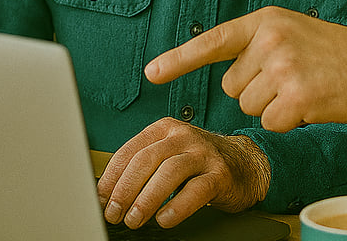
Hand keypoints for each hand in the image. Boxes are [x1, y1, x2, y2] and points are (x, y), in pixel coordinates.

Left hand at [97, 118, 270, 228]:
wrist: (245, 163)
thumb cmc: (199, 162)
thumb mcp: (170, 153)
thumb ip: (144, 165)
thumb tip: (107, 194)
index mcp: (166, 128)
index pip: (131, 149)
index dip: (112, 177)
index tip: (101, 199)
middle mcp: (185, 136)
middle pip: (147, 159)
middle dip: (125, 189)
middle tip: (114, 213)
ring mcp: (204, 154)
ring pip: (170, 172)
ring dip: (146, 198)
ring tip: (134, 219)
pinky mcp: (220, 174)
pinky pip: (196, 190)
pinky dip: (176, 207)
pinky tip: (164, 219)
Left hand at [145, 6, 346, 131]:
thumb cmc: (337, 54)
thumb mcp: (295, 32)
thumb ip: (259, 45)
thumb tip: (226, 75)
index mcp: (267, 21)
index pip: (214, 41)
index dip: (179, 59)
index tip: (152, 73)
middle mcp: (271, 39)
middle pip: (231, 86)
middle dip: (256, 90)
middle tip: (294, 77)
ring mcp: (283, 67)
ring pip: (248, 107)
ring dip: (273, 107)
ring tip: (305, 88)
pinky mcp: (296, 97)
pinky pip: (270, 123)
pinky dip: (289, 121)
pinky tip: (312, 103)